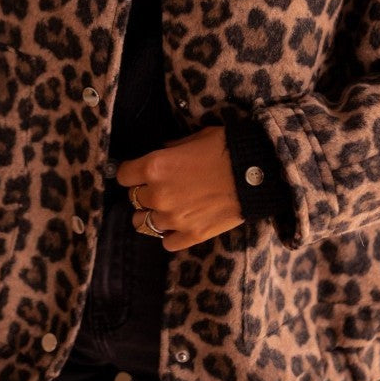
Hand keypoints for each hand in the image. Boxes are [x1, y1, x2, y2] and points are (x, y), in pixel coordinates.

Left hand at [115, 125, 243, 250]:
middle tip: (159, 188)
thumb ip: (171, 149)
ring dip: (153, 215)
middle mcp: (158, 195)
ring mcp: (174, 219)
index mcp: (154, 167)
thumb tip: (163, 152)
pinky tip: (179, 225)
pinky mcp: (191, 235)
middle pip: (134, 200)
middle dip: (144, 193)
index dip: (131, 173)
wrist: (256, 172)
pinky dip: (170, 235)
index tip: (138, 173)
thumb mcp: (194, 138)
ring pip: (143, 224)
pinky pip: (166, 242)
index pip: (123, 176)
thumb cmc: (226, 148)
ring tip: (166, 209)